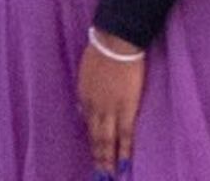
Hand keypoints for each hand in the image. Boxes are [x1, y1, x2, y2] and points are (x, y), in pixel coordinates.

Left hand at [78, 34, 144, 170]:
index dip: (91, 139)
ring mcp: (110, 109)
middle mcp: (93, 107)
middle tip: (98, 174)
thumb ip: (85, 91)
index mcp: (84, 96)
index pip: (87, 123)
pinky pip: (125, 134)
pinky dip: (124, 150)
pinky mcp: (127, 108)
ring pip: (107, 139)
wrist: (115, 43)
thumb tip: (82, 107)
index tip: (93, 152)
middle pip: (95, 136)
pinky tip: (124, 164)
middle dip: (97, 156)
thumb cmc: (102, 52)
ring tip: (107, 175)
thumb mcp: (85, 72)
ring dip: (107, 159)